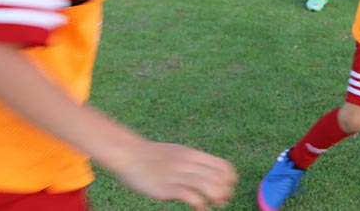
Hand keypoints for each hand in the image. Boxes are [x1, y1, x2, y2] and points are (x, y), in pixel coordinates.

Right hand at [110, 140, 236, 209]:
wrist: (129, 154)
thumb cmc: (154, 157)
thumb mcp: (179, 153)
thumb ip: (194, 162)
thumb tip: (210, 174)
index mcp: (194, 155)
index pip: (223, 166)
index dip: (231, 179)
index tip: (229, 188)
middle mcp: (189, 164)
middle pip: (219, 177)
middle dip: (226, 191)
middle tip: (223, 200)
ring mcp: (177, 175)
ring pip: (208, 185)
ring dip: (217, 197)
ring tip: (215, 204)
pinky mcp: (166, 188)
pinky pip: (190, 196)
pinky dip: (200, 204)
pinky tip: (201, 209)